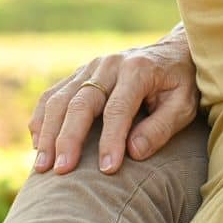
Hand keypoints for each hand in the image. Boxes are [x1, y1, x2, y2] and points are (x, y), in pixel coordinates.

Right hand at [29, 32, 198, 174]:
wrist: (173, 51)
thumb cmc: (181, 84)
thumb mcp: (184, 104)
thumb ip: (162, 127)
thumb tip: (133, 152)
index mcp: (139, 70)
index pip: (118, 108)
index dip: (111, 140)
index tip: (106, 170)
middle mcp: (110, 64)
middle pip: (81, 102)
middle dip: (69, 139)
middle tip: (62, 171)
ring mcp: (91, 67)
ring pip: (59, 99)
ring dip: (48, 133)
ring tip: (42, 166)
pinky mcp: (79, 74)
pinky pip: (52, 95)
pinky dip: (41, 120)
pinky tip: (38, 145)